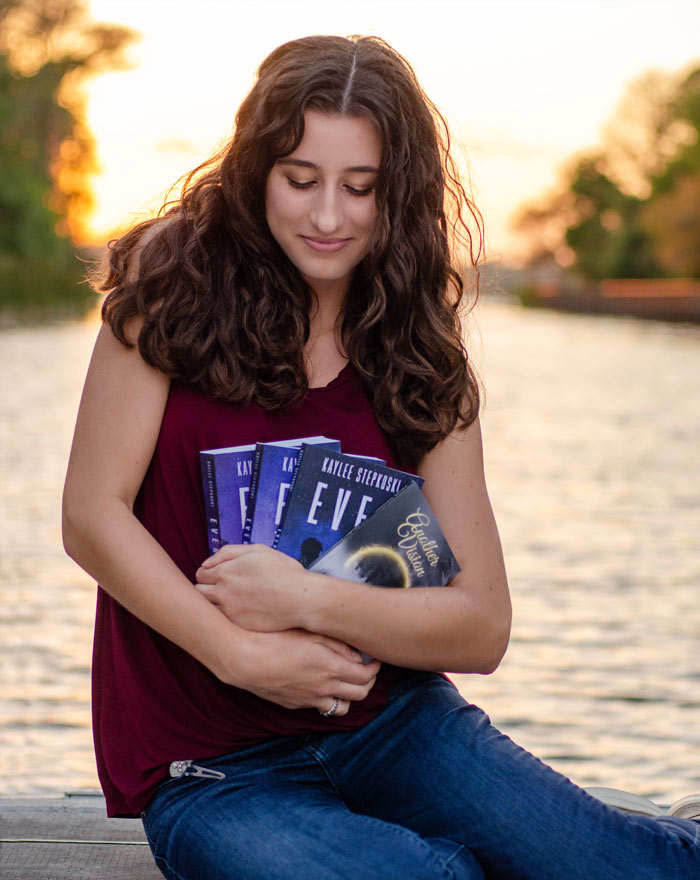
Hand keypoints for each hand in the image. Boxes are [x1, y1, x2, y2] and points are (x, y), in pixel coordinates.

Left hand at [195, 544, 313, 631]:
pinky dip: (226, 617)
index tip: (218, 576)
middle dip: (206, 589)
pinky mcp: (238, 627)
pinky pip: (222, 622)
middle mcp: (222, 592)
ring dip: (213, 604)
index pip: (200, 574)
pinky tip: (241, 612)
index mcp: (225, 572)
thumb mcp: (258, 550)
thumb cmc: (284, 572)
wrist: (301, 599)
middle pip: (198, 592)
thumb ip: (229, 552)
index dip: (208, 573)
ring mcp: (229, 612)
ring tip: (230, 602)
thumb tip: (207, 562)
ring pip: (207, 609)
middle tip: (221, 589)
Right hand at [225, 628, 380, 715]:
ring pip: (341, 708)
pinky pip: (320, 708)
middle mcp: (324, 689)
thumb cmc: (276, 640)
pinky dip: (328, 700)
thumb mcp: (310, 633)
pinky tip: (322, 686)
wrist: (244, 661)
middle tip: (367, 670)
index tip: (375, 659)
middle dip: (368, 683)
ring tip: (347, 682)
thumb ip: (338, 644)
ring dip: (349, 696)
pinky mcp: (294, 705)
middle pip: (359, 694)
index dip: (374, 668)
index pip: (365, 676)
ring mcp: (309, 700)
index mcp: (332, 669)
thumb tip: (357, 655)